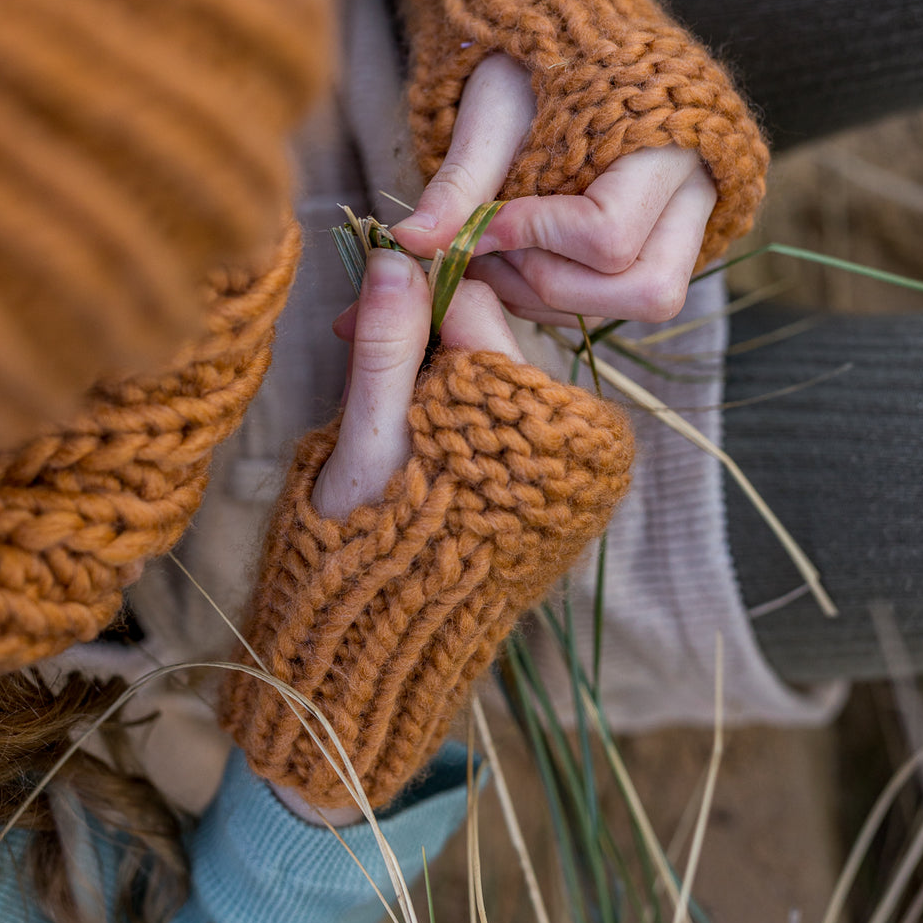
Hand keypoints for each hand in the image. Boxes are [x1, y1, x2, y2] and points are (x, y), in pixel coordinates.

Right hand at [274, 248, 524, 825]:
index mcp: (529, 420)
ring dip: (438, 382)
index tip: (352, 315)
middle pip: (493, 345)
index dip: (410, 298)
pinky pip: (513, 431)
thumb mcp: (368, 443)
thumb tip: (397, 260)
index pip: (476, 308)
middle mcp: (570, 444)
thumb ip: (388, 348)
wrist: (382, 662)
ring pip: (500, 385)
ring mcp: (572, 477)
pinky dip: (464, 422)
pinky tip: (413, 446)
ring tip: (377, 415)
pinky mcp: (559, 504)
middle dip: (422, 342)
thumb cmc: (361, 554)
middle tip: (350, 355)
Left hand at [391, 54, 717, 326]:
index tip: (483, 221)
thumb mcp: (491, 112)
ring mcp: (688, 230)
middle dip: (551, 283)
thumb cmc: (531, 68)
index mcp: (666, 141)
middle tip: (492, 250)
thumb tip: (411, 243)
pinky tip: (514, 258)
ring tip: (495, 253)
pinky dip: (552, 296)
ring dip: (547, 297)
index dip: (534, 238)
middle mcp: (695, 193)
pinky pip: (614, 306)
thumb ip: (459, 182)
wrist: (561, 45)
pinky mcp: (660, 253)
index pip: (608, 234)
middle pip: (645, 291)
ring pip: (635, 307)